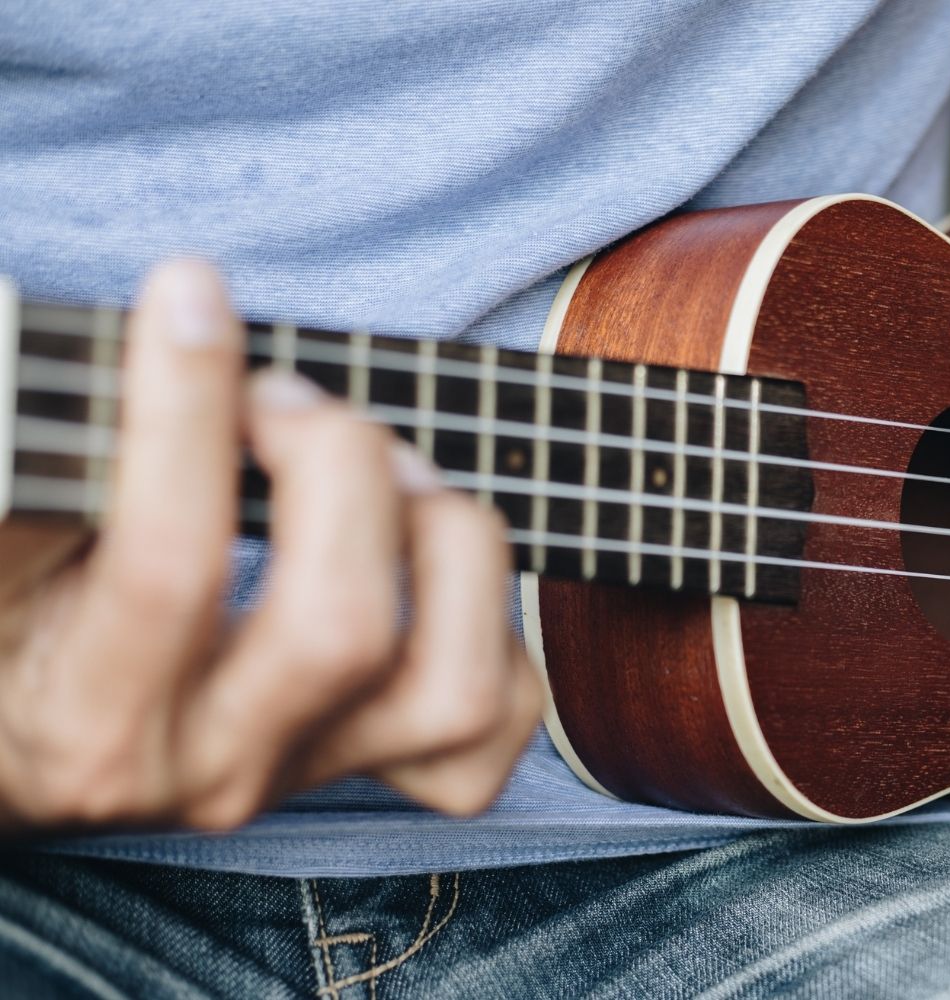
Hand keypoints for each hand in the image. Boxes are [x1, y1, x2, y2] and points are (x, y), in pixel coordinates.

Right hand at [0, 261, 541, 830]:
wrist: (24, 742)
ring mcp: (306, 770)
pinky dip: (496, 621)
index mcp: (85, 719)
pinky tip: (428, 548)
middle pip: (342, 626)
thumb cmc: (9, 605)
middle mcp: (208, 766)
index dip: (188, 409)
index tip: (189, 295)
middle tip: (283, 395)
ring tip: (389, 463)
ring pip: (452, 687)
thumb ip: (40, 456)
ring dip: (447, 538)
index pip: (167, 561)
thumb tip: (104, 340)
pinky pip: (494, 720)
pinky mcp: (377, 765)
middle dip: (338, 466)